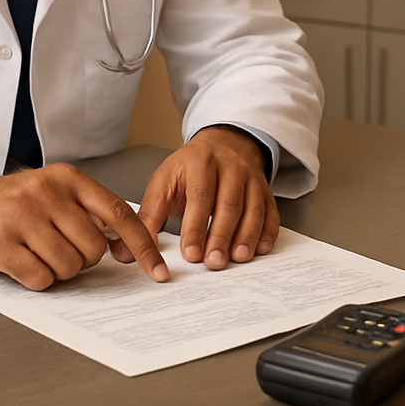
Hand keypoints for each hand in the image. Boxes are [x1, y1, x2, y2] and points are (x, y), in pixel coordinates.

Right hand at [0, 164, 167, 290]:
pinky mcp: (1, 244)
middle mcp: (47, 193)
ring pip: (69, 266)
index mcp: (67, 178)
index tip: (156, 270)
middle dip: (82, 261)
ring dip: (58, 271)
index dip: (141, 245)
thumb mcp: (50, 192)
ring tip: (36, 253)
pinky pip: (40, 277)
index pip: (119, 214)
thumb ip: (85, 210)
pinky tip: (20, 262)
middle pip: (93, 249)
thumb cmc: (7, 203)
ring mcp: (22, 217)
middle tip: (58, 250)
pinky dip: (37, 279)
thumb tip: (125, 242)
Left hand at [134, 126, 279, 270]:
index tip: (190, 253)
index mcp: (201, 162)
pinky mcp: (265, 190)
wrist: (222, 143)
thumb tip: (133, 247)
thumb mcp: (164, 181)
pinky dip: (268, 233)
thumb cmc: (189, 167)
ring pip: (253, 209)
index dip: (196, 227)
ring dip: (246, 236)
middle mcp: (230, 167)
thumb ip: (150, 214)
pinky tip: (261, 249)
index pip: (200, 196)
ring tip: (237, 258)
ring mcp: (251, 178)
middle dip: (221, 236)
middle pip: (229, 204)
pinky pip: (271, 212)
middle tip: (213, 262)